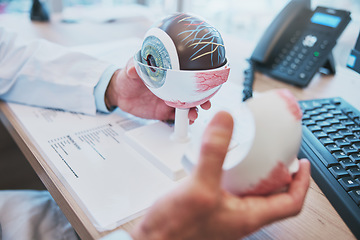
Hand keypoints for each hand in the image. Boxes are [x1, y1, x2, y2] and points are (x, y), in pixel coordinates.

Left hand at [105, 59, 210, 122]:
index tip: (204, 85)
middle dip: (202, 99)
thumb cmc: (127, 77)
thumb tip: (133, 68)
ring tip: (193, 116)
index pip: (187, 76)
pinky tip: (186, 122)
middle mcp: (171, 88)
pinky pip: (177, 118)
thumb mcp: (130, 70)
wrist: (119, 94)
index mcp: (167, 75)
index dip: (197, 81)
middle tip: (205, 104)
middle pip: (192, 93)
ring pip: (187, 107)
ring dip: (193, 111)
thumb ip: (134, 69)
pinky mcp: (164, 112)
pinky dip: (183, 121)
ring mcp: (169, 101)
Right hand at [130, 111, 310, 239]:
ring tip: (253, 154)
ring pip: (250, 190)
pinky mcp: (211, 207)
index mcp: (248, 216)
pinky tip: (221, 162)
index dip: (302, 182)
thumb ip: (214, 153)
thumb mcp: (199, 187)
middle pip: (273, 195)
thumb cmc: (175, 231)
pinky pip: (230, 187)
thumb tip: (226, 122)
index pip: (291, 203)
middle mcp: (240, 216)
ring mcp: (225, 212)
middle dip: (279, 173)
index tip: (303, 164)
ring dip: (255, 172)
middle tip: (277, 154)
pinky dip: (233, 173)